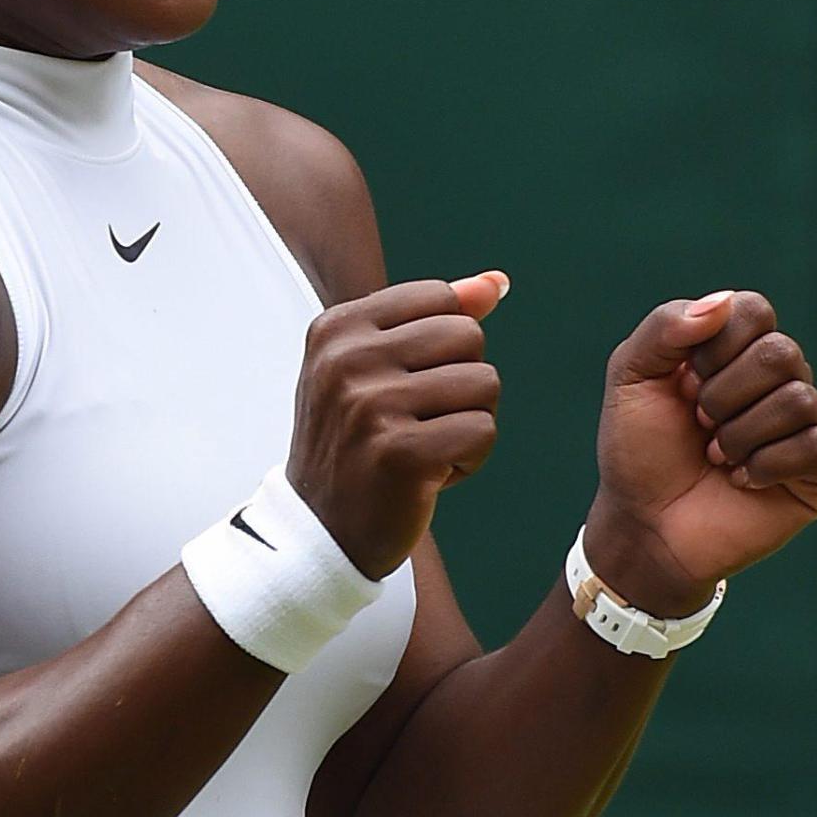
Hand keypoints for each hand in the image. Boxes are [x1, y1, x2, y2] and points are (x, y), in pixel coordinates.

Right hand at [287, 270, 508, 577]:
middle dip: (463, 385)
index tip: (405, 387)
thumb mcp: (374, 370)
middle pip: (468, 337)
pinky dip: (470, 461)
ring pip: (484, 383)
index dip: (445, 348)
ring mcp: (371, 406)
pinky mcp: (401, 453)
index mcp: (337, 329)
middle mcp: (348, 360)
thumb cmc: (354, 445)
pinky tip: (429, 479)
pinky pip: (484, 432)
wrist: (318, 533)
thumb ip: (434, 319)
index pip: (442, 299)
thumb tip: (497, 282)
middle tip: (419, 424)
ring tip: (423, 450)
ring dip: (468, 424)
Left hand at [586, 287, 816, 616]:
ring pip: (800, 400)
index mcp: (738, 348)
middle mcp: (778, 379)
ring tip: (716, 457)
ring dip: (741, 435)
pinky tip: (742, 481)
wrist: (644, 525)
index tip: (684, 384)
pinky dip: (767, 466)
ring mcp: (803, 424)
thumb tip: (723, 303)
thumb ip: (664, 328)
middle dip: (723, 397)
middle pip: (781, 353)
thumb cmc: (638, 452)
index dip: (714, 349)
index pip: (755, 311)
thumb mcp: (630, 379)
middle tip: (699, 426)